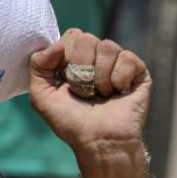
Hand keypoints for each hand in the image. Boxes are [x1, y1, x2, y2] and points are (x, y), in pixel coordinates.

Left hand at [29, 29, 149, 154]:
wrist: (99, 141)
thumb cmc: (70, 122)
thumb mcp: (41, 96)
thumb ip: (37, 66)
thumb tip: (56, 45)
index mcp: (74, 58)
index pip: (71, 36)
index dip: (66, 57)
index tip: (66, 80)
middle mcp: (96, 57)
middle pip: (87, 38)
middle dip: (81, 68)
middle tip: (84, 91)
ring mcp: (118, 62)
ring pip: (108, 46)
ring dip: (100, 77)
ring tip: (101, 95)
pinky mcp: (138, 71)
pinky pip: (128, 58)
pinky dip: (118, 79)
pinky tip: (118, 93)